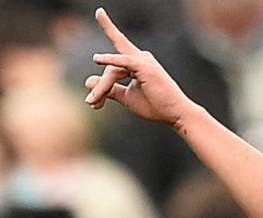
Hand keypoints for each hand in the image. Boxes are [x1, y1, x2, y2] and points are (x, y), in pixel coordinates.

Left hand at [84, 8, 197, 126]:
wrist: (175, 114)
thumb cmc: (155, 105)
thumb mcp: (127, 97)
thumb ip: (109, 89)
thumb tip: (87, 81)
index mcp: (137, 62)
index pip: (113, 61)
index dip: (101, 80)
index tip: (93, 96)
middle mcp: (140, 57)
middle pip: (110, 64)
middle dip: (101, 85)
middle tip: (91, 103)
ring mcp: (143, 60)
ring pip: (113, 69)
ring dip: (103, 87)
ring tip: (94, 103)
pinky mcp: (144, 67)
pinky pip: (123, 61)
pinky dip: (109, 59)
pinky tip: (96, 59)